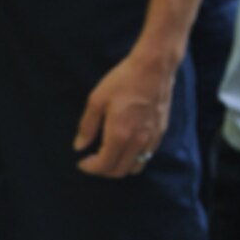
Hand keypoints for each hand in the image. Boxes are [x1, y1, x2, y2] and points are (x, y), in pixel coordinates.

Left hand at [73, 46, 175, 177]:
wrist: (153, 68)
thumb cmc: (123, 81)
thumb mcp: (97, 100)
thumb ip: (87, 126)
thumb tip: (78, 146)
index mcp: (119, 134)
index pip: (104, 165)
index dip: (90, 168)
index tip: (82, 162)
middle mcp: (137, 141)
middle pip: (119, 170)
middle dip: (103, 170)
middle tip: (92, 160)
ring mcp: (151, 138)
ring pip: (135, 167)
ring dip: (120, 166)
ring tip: (109, 155)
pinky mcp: (160, 132)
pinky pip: (147, 156)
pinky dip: (134, 158)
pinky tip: (125, 145)